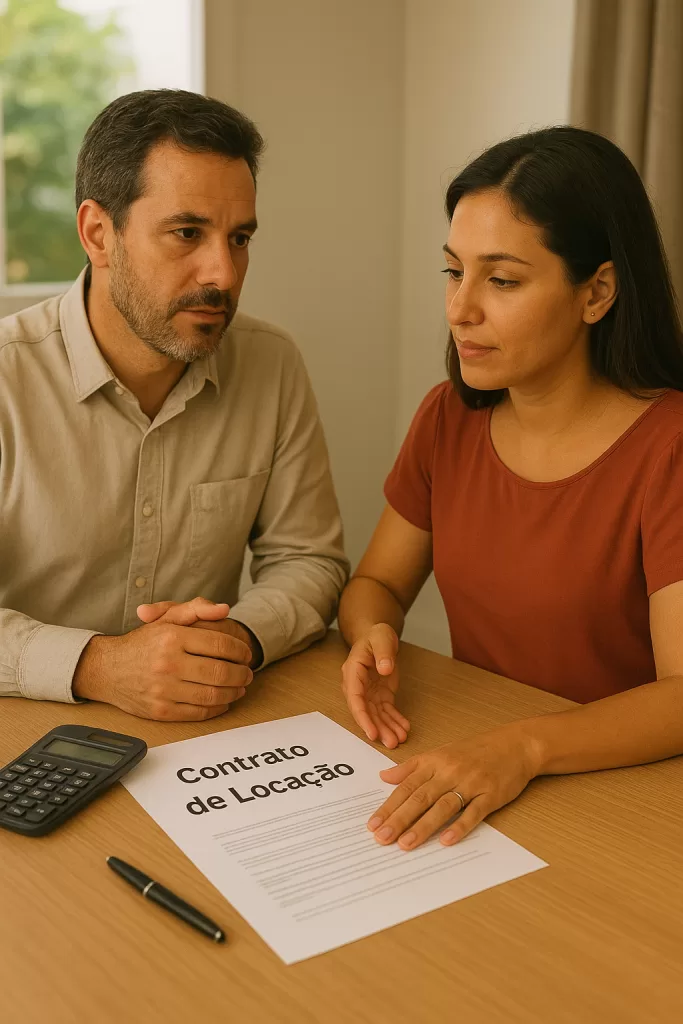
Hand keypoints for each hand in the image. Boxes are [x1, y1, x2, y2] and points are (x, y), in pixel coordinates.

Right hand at [73, 602, 253, 719]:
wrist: (107, 669)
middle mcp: (168, 663)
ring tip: (240, 687)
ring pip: (213, 694)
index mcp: (172, 638)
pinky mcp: (161, 711)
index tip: (245, 653)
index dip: (240, 650)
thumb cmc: (141, 643)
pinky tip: (222, 701)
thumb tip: (224, 609)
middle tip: (248, 672)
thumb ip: (196, 609)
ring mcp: (164, 690)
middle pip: (221, 671)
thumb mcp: (166, 618)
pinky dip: (217, 708)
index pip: (219, 643)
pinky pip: (199, 713)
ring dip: (234, 692)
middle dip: (242, 673)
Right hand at [341, 623, 409, 748]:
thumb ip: (383, 652)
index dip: (362, 717)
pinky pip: (386, 711)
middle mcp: (358, 685)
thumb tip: (385, 669)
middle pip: (366, 711)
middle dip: (378, 728)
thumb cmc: (376, 635)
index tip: (371, 733)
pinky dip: (395, 720)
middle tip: (391, 742)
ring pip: (376, 715)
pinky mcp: (380, 694)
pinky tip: (403, 728)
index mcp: (353, 672)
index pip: (355, 698)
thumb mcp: (381, 637)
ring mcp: (369, 692)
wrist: (378, 637)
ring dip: (387, 728)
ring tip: (399, 739)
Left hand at [366, 724, 540, 849]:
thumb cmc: (476, 750)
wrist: (515, 745)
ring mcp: (471, 783)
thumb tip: (384, 776)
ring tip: (405, 844)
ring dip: (423, 826)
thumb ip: (411, 766)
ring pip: (443, 806)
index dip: (389, 806)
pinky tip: (446, 840)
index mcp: (435, 762)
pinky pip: (474, 812)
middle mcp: (450, 771)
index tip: (373, 824)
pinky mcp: (491, 794)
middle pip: (420, 798)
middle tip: (381, 838)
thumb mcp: (440, 752)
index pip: (407, 786)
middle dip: (398, 819)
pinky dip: (460, 826)